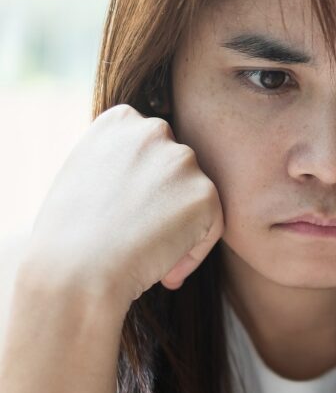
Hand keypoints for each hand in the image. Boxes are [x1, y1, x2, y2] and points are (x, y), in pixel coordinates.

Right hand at [22, 104, 222, 308]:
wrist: (74, 272)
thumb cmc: (67, 235)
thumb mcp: (84, 175)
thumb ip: (119, 160)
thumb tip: (148, 173)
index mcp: (120, 120)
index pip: (151, 147)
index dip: (141, 186)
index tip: (120, 213)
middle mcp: (155, 130)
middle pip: (176, 171)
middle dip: (163, 204)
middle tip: (134, 236)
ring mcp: (183, 160)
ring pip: (195, 198)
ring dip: (178, 227)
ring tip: (144, 255)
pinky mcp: (206, 193)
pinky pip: (211, 227)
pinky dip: (192, 252)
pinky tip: (164, 272)